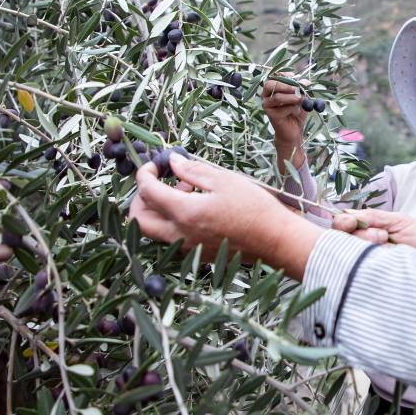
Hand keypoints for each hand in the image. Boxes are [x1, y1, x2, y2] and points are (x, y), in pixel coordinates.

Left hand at [130, 153, 321, 278]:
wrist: (276, 240)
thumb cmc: (255, 208)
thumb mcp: (224, 180)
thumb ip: (193, 170)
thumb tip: (173, 161)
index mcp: (185, 213)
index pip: (147, 192)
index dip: (144, 174)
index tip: (155, 164)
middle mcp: (180, 234)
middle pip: (139, 219)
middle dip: (141, 197)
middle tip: (158, 181)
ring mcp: (188, 247)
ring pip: (154, 230)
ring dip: (159, 209)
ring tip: (186, 189)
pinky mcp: (197, 253)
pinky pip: (172, 237)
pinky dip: (173, 219)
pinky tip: (197, 205)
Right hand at [261, 74, 307, 167]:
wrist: (294, 130)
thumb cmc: (296, 112)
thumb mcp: (301, 97)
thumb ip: (301, 89)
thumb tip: (305, 82)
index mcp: (272, 88)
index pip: (273, 77)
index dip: (283, 74)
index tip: (294, 76)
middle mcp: (266, 95)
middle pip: (270, 84)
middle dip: (285, 85)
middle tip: (296, 88)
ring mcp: (266, 105)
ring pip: (277, 97)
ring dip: (291, 98)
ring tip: (300, 100)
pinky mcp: (270, 115)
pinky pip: (281, 109)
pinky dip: (292, 109)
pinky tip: (296, 112)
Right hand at [331, 209, 415, 264]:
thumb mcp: (399, 221)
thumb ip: (374, 217)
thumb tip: (348, 215)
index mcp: (368, 230)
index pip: (342, 226)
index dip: (342, 223)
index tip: (350, 223)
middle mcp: (364, 247)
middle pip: (342, 240)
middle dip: (362, 235)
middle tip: (383, 236)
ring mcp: (368, 264)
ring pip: (352, 255)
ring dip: (369, 247)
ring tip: (389, 246)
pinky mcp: (375, 280)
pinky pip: (362, 272)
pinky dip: (372, 263)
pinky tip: (385, 260)